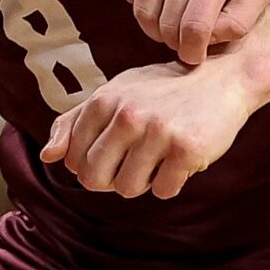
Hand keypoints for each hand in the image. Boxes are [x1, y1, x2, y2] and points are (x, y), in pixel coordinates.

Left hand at [41, 54, 261, 198]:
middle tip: (138, 159)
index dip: (95, 164)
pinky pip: (163, 191)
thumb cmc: (163, 89)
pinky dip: (172, 182)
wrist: (222, 78)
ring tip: (160, 156)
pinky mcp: (186, 149)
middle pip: (95, 180)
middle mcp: (127, 115)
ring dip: (144, 181)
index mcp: (104, 101)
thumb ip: (75, 122)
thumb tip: (47, 157)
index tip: (119, 150)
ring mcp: (157, 132)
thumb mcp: (117, 94)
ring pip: (128, 189)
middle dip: (114, 178)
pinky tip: (182, 157)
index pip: (75, 160)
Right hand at [126, 0, 269, 64]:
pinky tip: (164, 0)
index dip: (192, 51)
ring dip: (155, 27)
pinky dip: (143, 4)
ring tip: (174, 24)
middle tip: (186, 40)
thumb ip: (239, 23)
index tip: (195, 56)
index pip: (195, 26)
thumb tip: (203, 41)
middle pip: (165, 21)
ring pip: (142, 9)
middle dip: (174, 41)